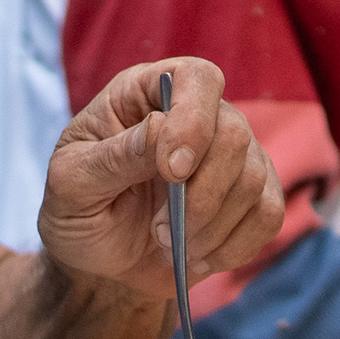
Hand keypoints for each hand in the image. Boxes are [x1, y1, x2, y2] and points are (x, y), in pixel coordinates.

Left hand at [38, 58, 284, 293]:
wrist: (100, 260)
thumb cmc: (78, 210)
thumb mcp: (71, 184)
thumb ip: (112, 157)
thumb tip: (160, 129)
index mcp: (148, 94)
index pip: (196, 78)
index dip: (194, 120)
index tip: (171, 171)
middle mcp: (199, 116)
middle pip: (234, 134)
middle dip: (200, 194)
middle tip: (159, 230)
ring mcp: (232, 157)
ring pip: (253, 179)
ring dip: (211, 228)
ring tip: (169, 246)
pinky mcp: (252, 197)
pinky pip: (269, 215)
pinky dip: (234, 245)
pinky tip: (199, 257)